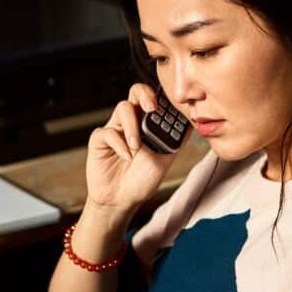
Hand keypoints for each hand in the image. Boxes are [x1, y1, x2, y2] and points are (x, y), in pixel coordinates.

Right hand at [85, 83, 179, 211]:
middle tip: (152, 108)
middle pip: (135, 92)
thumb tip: (192, 124)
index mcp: (147, 123)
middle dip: (145, 94)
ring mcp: (115, 128)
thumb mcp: (165, 160)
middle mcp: (131, 121)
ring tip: (137, 146)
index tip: (170, 106)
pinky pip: (108, 132)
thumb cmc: (142, 179)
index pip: (154, 99)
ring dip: (132, 126)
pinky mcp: (99, 140)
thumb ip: (176, 141)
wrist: (122, 200)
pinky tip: (126, 157)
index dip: (162, 97)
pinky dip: (119, 144)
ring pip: (122, 108)